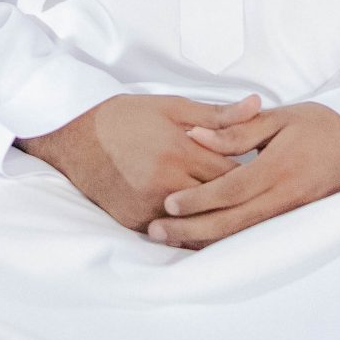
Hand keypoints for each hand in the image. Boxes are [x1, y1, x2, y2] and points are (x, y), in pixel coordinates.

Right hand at [18, 94, 258, 231]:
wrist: (72, 137)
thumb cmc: (123, 117)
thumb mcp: (170, 107)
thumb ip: (216, 114)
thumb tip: (258, 105)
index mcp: (179, 152)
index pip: (231, 173)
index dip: (251, 173)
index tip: (267, 172)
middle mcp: (165, 184)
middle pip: (218, 202)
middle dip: (240, 200)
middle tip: (263, 199)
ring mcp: (148, 207)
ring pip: (198, 224)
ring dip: (217, 221)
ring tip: (241, 218)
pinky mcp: (134, 222)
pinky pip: (171, 234)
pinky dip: (189, 232)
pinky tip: (207, 229)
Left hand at [146, 101, 339, 248]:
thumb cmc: (320, 125)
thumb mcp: (279, 117)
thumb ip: (237, 129)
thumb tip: (196, 135)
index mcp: (279, 168)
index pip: (231, 190)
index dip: (198, 199)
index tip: (168, 203)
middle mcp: (285, 196)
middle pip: (231, 221)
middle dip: (191, 230)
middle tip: (155, 232)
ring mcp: (290, 213)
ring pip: (241, 234)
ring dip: (203, 239)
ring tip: (169, 239)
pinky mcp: (293, 220)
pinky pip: (254, 233)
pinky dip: (225, 239)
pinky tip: (201, 240)